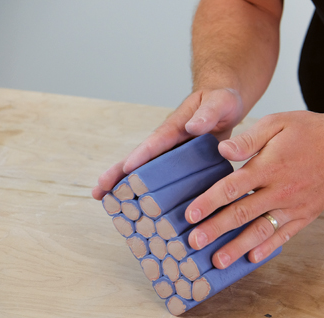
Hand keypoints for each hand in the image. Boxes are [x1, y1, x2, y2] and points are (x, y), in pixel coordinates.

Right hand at [92, 88, 243, 199]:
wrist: (224, 102)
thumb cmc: (220, 100)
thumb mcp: (219, 102)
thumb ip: (207, 114)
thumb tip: (191, 127)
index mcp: (175, 127)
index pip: (156, 142)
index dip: (142, 155)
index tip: (127, 168)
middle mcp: (168, 142)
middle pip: (140, 159)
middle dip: (119, 174)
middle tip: (98, 191)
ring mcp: (172, 154)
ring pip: (147, 172)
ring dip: (127, 186)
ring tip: (106, 203)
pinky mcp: (180, 164)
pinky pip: (164, 179)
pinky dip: (153, 193)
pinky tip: (145, 212)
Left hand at [185, 110, 323, 268]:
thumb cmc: (309, 132)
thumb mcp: (278, 123)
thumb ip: (249, 138)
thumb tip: (223, 149)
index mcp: (269, 166)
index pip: (232, 187)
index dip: (209, 202)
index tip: (189, 215)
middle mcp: (280, 190)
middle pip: (242, 213)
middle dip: (216, 230)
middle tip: (194, 244)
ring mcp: (294, 206)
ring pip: (261, 230)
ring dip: (238, 247)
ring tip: (218, 262)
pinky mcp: (306, 215)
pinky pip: (284, 235)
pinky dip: (268, 247)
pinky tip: (251, 258)